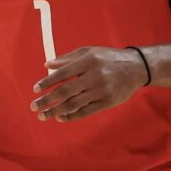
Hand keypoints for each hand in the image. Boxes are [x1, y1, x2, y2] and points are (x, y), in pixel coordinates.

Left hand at [30, 47, 148, 121]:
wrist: (136, 67)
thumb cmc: (108, 58)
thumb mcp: (89, 52)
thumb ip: (67, 58)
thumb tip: (47, 65)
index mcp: (87, 62)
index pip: (62, 74)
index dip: (48, 82)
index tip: (35, 90)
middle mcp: (94, 76)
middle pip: (66, 91)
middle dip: (47, 101)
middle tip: (34, 107)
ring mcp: (101, 91)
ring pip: (74, 104)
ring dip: (56, 111)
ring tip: (44, 115)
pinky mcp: (107, 102)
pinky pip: (86, 111)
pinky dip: (72, 116)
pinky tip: (60, 117)